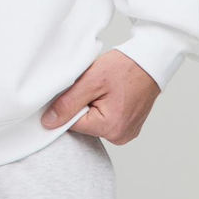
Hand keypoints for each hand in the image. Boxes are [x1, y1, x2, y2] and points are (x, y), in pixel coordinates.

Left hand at [40, 49, 160, 144]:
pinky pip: (105, 119)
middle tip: (93, 85)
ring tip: (104, 88)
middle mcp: (120, 136)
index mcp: (111, 128)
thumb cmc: (125, 67)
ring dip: (92, 104)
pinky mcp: (128, 126)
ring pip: (94, 121)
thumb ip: (68, 103)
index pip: (72, 124)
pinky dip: (103, 106)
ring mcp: (126, 132)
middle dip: (82, 104)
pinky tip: (110, 93)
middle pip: (84, 124)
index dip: (69, 104)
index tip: (78, 88)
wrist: (150, 61)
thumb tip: (48, 122)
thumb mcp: (91, 80)